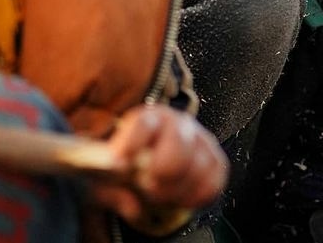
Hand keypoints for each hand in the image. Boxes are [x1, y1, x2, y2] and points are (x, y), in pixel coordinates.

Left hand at [90, 105, 227, 232]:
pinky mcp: (215, 161)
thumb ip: (111, 186)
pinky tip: (179, 199)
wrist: (149, 165)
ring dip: (178, 189)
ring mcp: (200, 141)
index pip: (144, 124)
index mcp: (149, 117)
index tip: (119, 164)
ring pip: (200, 165)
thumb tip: (131, 206)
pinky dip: (197, 197)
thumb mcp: (107, 172)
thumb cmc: (126, 164)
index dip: (131, 144)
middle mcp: (178, 124)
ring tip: (160, 196)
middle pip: (179, 143)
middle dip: (163, 169)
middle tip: (148, 185)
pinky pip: (214, 181)